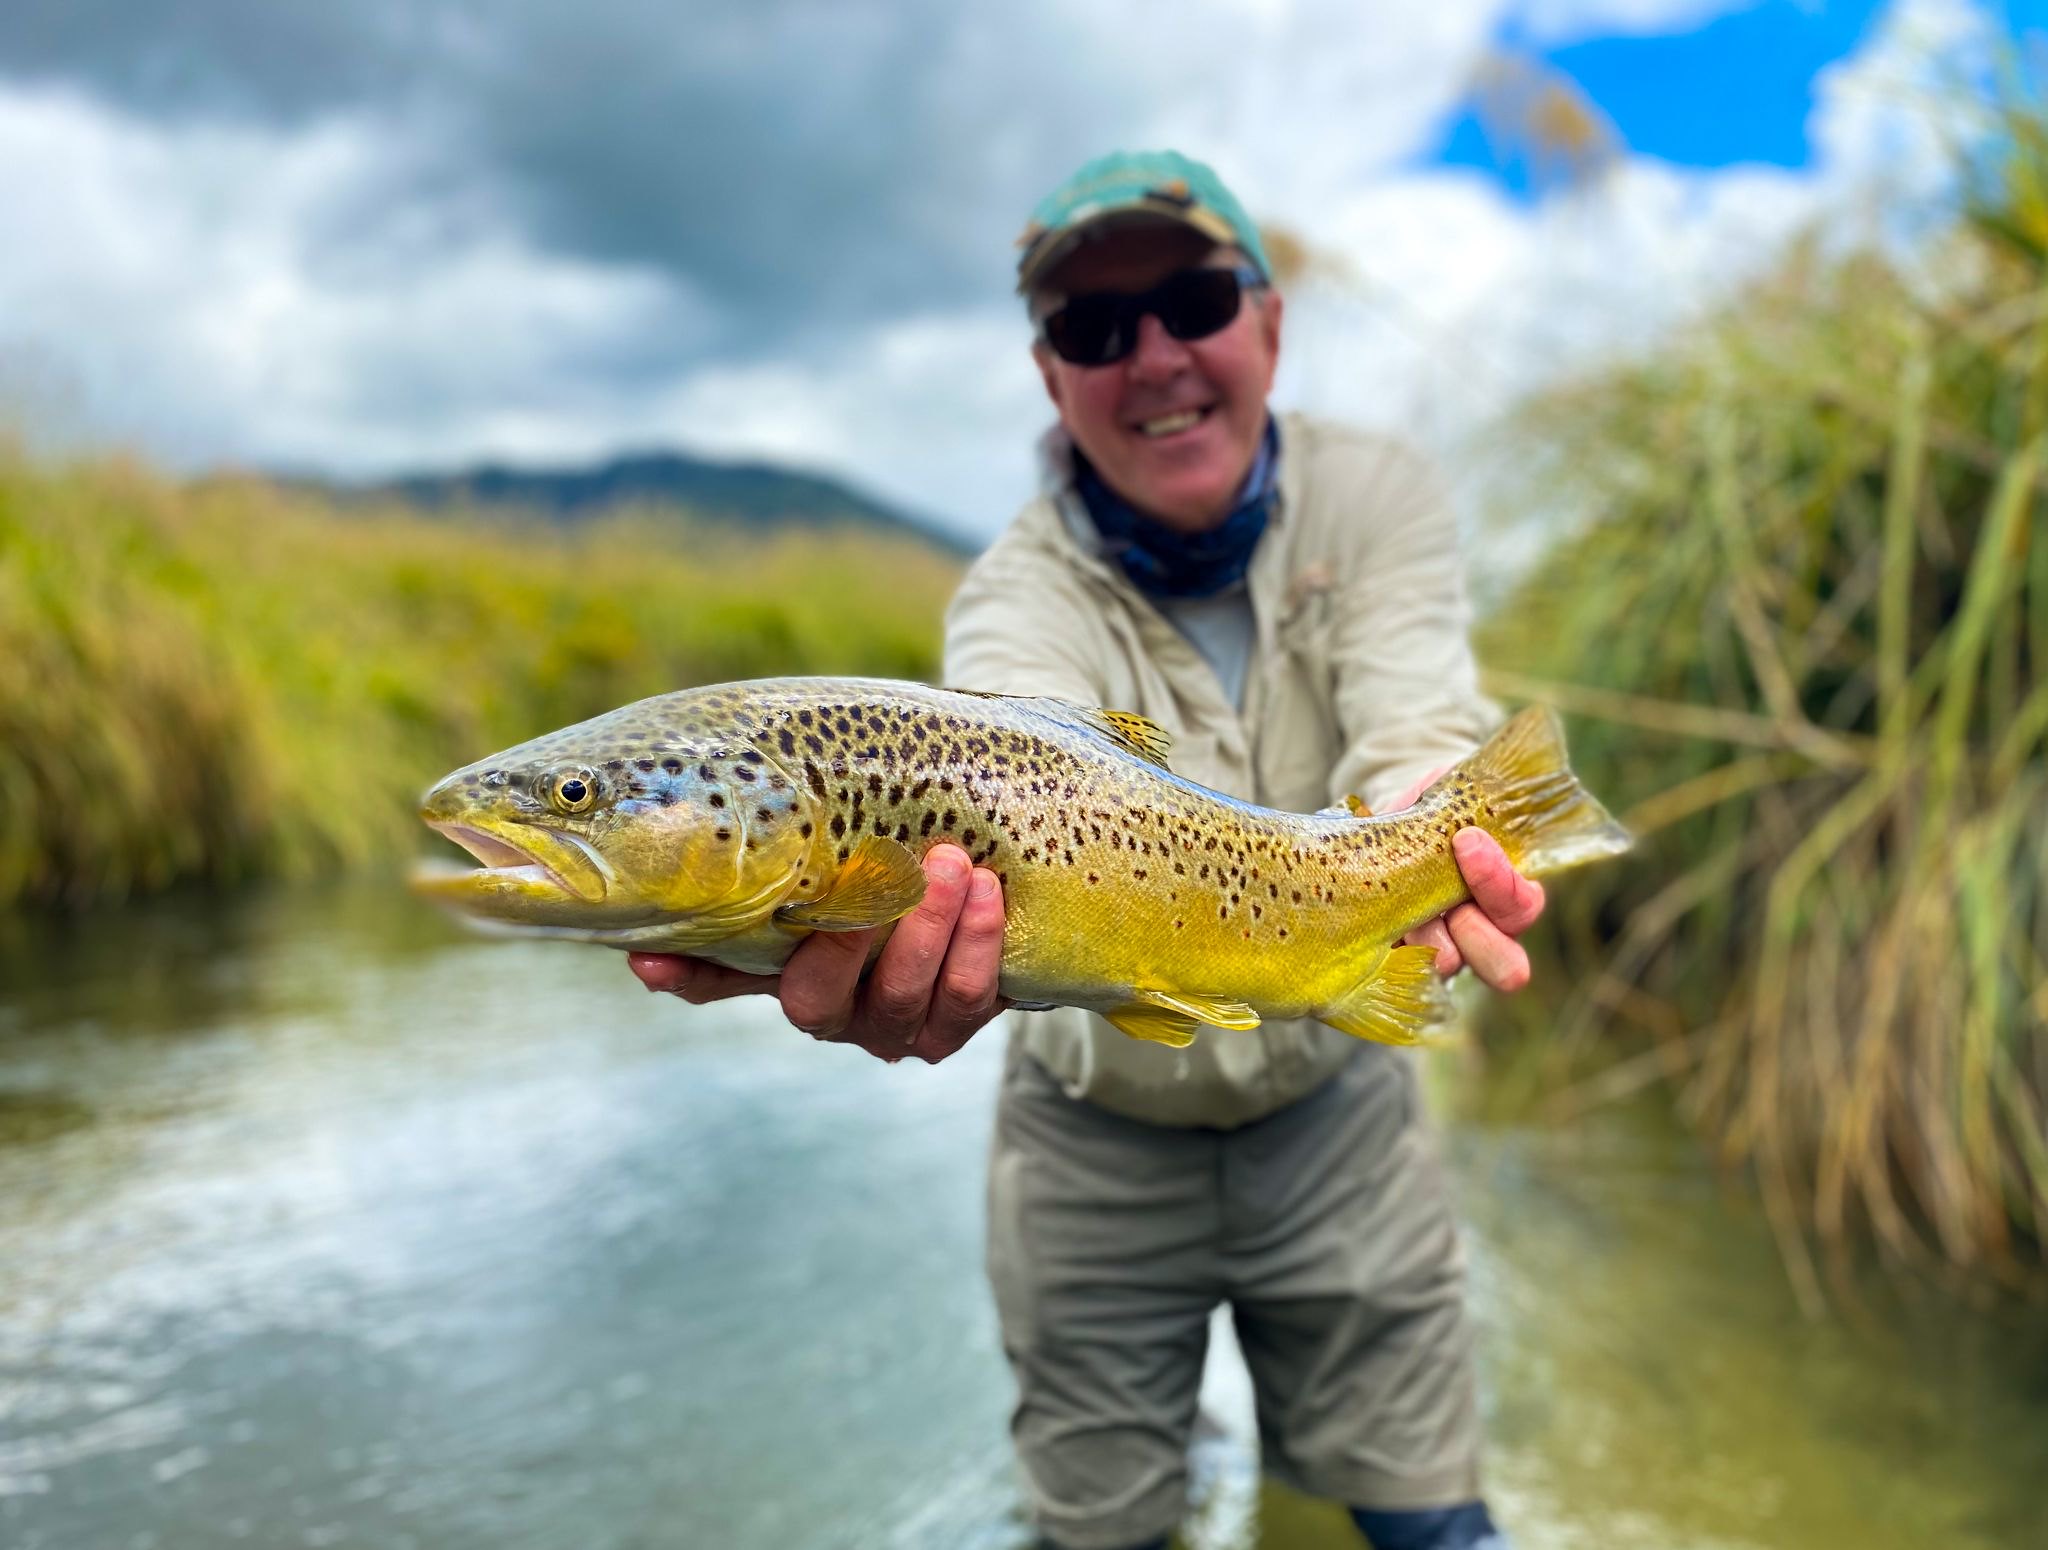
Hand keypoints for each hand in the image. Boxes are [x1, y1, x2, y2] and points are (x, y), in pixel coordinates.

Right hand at [626, 843, 1009, 1062]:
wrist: (988, 906)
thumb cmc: (900, 876)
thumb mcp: (846, 864)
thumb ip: (795, 859)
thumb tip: (708, 837)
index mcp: (783, 969)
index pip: (715, 979)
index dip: (683, 974)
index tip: (649, 960)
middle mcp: (828, 1011)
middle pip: (815, 999)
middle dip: (849, 936)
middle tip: (887, 866)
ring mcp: (889, 1028)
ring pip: (899, 995)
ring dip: (928, 927)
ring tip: (951, 864)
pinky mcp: (951, 1028)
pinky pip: (964, 998)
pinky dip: (976, 943)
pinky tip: (987, 892)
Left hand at [1386, 767, 1545, 991]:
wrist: (1384, 830)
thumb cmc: (1432, 811)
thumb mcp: (1454, 796)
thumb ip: (1470, 796)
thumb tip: (1475, 780)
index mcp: (1508, 895)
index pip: (1522, 906)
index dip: (1500, 881)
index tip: (1467, 840)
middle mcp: (1483, 935)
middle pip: (1504, 966)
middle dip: (1476, 934)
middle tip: (1449, 904)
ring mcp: (1441, 955)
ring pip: (1449, 969)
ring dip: (1425, 940)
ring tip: (1402, 910)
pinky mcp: (1398, 964)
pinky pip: (1398, 978)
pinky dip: (1387, 956)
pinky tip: (1371, 928)